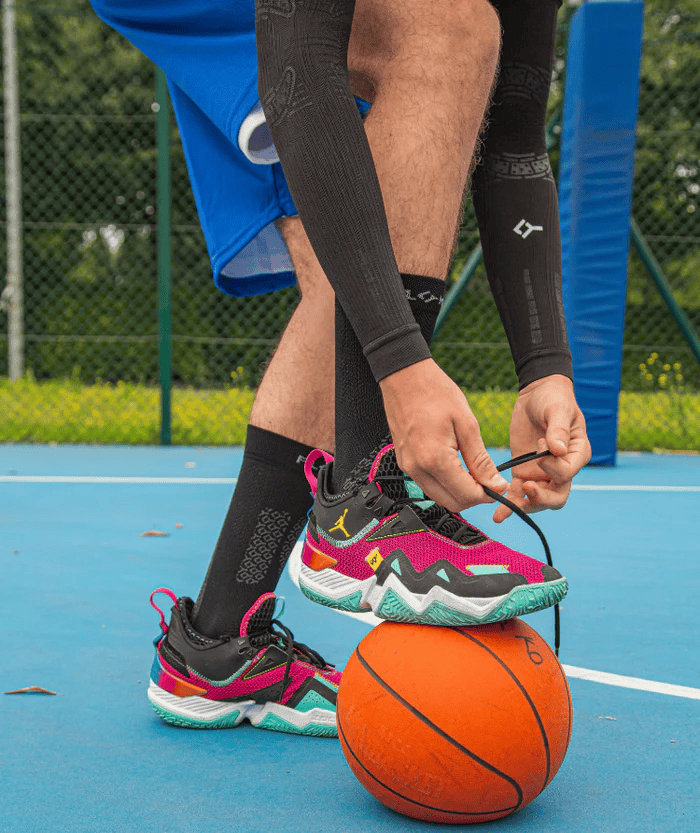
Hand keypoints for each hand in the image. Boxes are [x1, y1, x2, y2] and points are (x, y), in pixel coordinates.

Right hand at [379, 359, 508, 511]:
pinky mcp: (404, 462)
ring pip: (439, 497)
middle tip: (489, 481)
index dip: (488, 495)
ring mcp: (408, 467)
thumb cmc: (435, 392)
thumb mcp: (466, 424)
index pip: (466, 495)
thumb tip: (495, 484)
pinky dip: (445, 484)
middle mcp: (417, 469)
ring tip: (474, 472)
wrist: (405, 377)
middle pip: (452, 503)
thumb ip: (480, 460)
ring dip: (459, 492)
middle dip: (474, 497)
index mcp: (435, 459)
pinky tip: (457, 467)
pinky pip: (428, 484)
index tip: (499, 485)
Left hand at [493, 375, 591, 522]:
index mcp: (577, 454)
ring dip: (524, 506)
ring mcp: (543, 473)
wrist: (537, 394)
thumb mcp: (558, 409)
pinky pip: (518, 493)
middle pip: (557, 496)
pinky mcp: (524, 472)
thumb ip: (558, 429)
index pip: (567, 473)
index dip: (552, 466)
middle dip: (541, 498)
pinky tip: (498, 515)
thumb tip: (556, 450)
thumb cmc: (554, 399)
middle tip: (527, 487)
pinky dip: (509, 505)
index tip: (541, 444)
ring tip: (506, 508)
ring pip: (537, 500)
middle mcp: (562, 469)